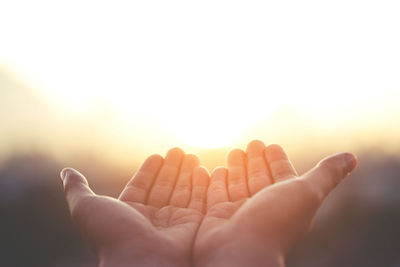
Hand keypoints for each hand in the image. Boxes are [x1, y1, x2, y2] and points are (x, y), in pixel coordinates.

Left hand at [60, 148, 208, 266]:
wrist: (138, 262)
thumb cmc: (111, 235)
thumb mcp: (86, 207)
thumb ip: (77, 188)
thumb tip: (66, 171)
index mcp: (128, 212)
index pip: (142, 185)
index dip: (150, 170)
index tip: (157, 155)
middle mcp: (151, 217)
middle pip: (163, 186)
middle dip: (171, 168)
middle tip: (178, 150)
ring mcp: (171, 222)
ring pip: (181, 192)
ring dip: (187, 173)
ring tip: (191, 155)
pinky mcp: (190, 225)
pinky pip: (197, 202)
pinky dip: (200, 186)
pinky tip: (202, 170)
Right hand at [194, 140, 356, 266]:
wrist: (239, 253)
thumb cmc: (274, 222)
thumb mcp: (307, 193)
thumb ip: (327, 174)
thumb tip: (352, 157)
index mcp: (286, 202)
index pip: (283, 175)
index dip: (278, 160)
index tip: (271, 145)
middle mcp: (263, 207)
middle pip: (259, 178)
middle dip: (256, 160)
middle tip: (252, 143)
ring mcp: (239, 213)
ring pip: (237, 183)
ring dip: (236, 167)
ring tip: (234, 151)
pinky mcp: (217, 216)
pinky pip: (216, 193)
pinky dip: (217, 180)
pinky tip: (215, 169)